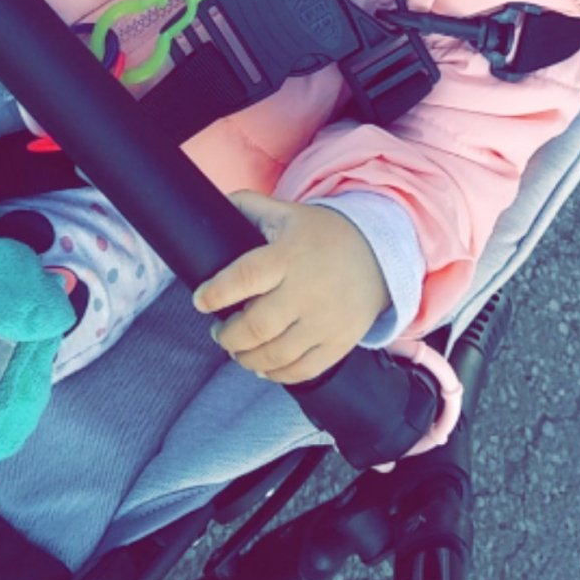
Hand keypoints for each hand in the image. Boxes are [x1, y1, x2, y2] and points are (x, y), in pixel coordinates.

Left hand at [193, 192, 391, 384]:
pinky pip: (302, 371)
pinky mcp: (339, 342)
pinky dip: (276, 374)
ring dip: (246, 358)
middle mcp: (308, 290)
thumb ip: (249, 207)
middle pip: (257, 326)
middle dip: (228, 336)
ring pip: (276, 355)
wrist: (379, 255)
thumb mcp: (288, 213)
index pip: (245, 277)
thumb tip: (214, 205)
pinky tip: (263, 366)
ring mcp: (326, 321)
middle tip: (219, 332)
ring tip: (237, 350)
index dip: (216, 292)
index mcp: (289, 255)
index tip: (200, 300)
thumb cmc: (323, 235)